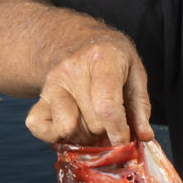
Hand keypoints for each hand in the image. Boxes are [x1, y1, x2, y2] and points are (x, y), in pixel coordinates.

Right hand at [24, 39, 153, 145]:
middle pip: (92, 122)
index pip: (106, 106)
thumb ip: (140, 106)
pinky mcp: (39, 96)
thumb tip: (144, 137)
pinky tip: (72, 126)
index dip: (118, 131)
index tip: (124, 141)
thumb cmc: (111, 59)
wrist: (75, 41)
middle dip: (106, 132)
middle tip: (111, 123)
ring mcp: (52, 83)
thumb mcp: (134, 72)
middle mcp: (72, 69)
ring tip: (92, 122)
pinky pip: (38, 127)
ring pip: (67, 129)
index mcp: (102, 59)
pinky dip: (55, 136)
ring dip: (84, 136)